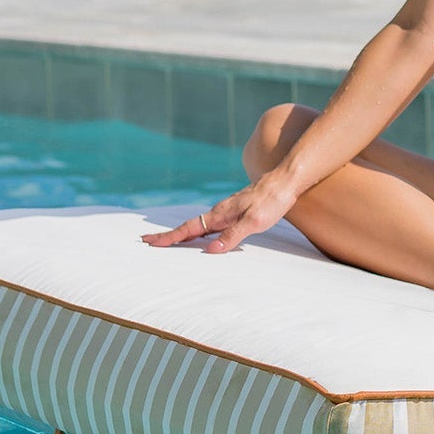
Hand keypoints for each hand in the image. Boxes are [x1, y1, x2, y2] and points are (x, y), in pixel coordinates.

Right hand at [141, 174, 297, 254]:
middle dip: (168, 236)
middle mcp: (219, 211)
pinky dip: (199, 230)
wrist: (285, 182)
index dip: (170, 238)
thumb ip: (233, 236)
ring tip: (169, 241)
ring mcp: (227, 210)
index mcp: (220, 214)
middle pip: (189, 226)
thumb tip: (210, 251)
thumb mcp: (254, 222)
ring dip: (182, 233)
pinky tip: (202, 236)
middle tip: (148, 241)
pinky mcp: (235, 210)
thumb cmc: (272, 202)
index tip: (151, 243)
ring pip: (199, 224)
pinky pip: (211, 223)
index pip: (189, 229)